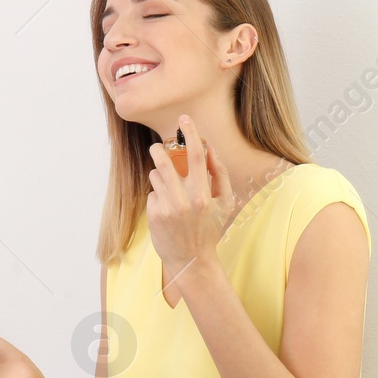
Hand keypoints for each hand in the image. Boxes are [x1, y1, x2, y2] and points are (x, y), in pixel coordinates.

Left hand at [146, 115, 235, 283]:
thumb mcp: (225, 203)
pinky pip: (152, 193)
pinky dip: (158, 195)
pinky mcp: (154, 215)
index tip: (184, 118)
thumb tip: (209, 148)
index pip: (195, 156)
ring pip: (156, 176)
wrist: (191, 259)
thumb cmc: (210, 228)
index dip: (190, 134)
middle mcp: (183, 201)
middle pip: (165, 163)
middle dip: (158, 150)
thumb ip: (220, 174)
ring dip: (160, 175)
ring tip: (168, 187)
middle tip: (157, 147)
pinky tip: (166, 208)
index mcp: (203, 195)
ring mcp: (166, 209)